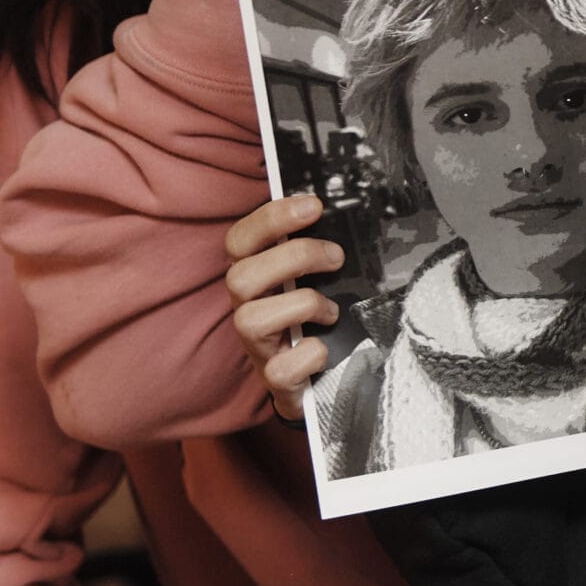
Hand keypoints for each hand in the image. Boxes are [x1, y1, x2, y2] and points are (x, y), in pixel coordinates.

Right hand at [225, 194, 345, 420]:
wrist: (315, 378)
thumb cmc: (313, 317)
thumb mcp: (312, 278)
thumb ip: (315, 251)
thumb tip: (346, 214)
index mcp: (254, 277)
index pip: (239, 241)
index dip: (271, 219)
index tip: (314, 205)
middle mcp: (247, 309)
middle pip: (240, 277)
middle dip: (294, 258)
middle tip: (336, 257)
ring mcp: (257, 346)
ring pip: (250, 320)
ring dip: (302, 305)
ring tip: (331, 310)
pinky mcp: (275, 380)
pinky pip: (279, 369)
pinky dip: (307, 355)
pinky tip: (323, 348)